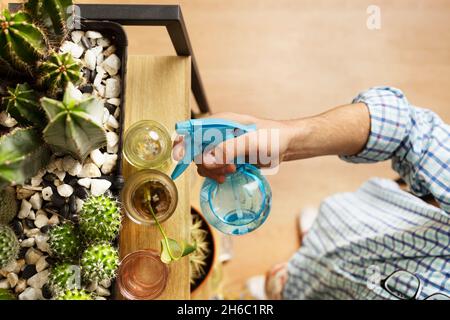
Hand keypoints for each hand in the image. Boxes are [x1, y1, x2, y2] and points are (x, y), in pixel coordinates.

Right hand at [172, 112, 294, 182]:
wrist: (285, 146)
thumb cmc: (271, 138)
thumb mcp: (251, 142)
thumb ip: (229, 149)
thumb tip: (208, 160)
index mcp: (219, 123)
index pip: (192, 130)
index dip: (183, 143)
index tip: (181, 157)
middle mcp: (216, 133)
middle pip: (195, 150)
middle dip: (207, 163)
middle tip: (226, 169)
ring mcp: (221, 146)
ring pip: (203, 161)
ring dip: (212, 170)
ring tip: (230, 172)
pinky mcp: (226, 158)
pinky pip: (212, 168)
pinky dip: (215, 174)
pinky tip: (226, 177)